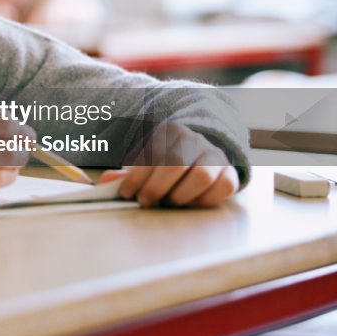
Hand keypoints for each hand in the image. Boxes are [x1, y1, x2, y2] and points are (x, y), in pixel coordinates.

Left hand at [100, 122, 238, 207]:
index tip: (126, 193)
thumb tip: (106, 181)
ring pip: (202, 175)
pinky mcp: (230, 173)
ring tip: (168, 202)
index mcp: (171, 131)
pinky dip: (205, 199)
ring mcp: (215, 155)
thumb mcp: (144, 163)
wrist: (198, 156)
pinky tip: (189, 203)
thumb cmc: (164, 163)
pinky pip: (224, 187)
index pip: (153, 153)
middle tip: (145, 201)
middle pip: (177, 163)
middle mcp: (195, 140)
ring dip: (181, 194)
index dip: (138, 176)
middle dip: (157, 186)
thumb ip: (126, 173)